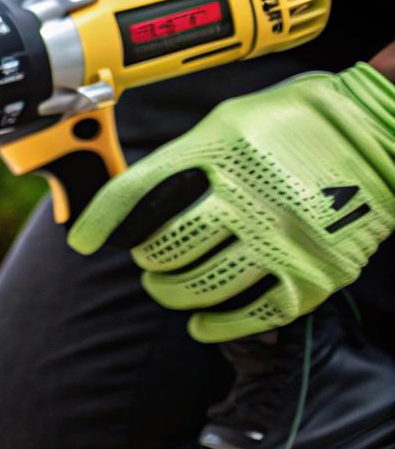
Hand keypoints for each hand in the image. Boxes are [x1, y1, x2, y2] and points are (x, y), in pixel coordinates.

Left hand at [68, 63, 394, 341]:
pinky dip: (214, 326)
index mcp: (219, 154)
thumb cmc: (298, 122)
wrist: (382, 132)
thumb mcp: (230, 121)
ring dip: (170, 293)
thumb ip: (184, 156)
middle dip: (146, 262)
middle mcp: (247, 198)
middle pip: (162, 249)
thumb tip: (134, 195)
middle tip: (149, 261)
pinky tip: (202, 323)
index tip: (82, 241)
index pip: (134, 193)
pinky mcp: (313, 274)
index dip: (99, 221)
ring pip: (196, 287)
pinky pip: (249, 317)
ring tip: (168, 288)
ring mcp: (281, 240)